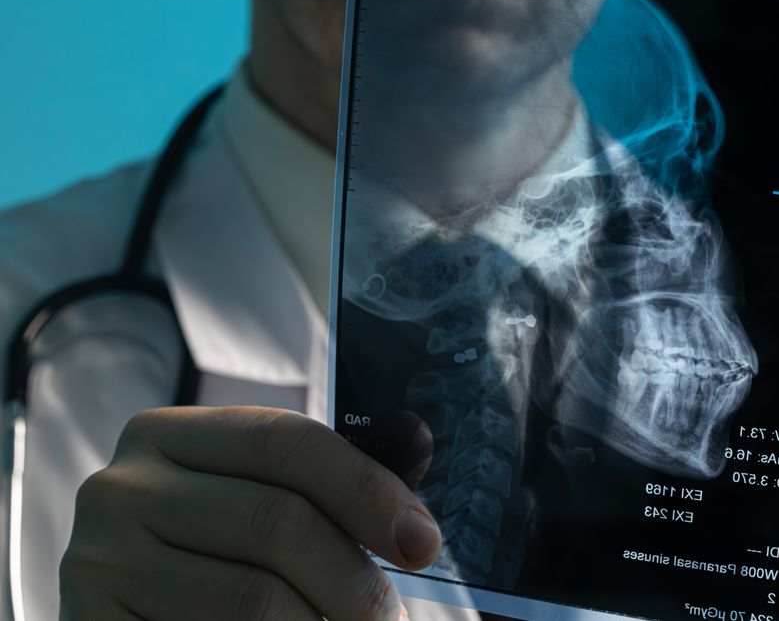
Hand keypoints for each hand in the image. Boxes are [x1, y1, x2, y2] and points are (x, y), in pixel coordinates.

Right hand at [60, 406, 440, 620]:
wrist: (131, 616)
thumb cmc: (212, 553)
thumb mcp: (255, 498)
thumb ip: (326, 483)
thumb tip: (419, 460)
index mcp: (169, 433)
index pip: (286, 442)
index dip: (366, 490)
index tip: (424, 542)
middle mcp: (121, 487)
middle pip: (275, 521)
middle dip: (353, 576)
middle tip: (386, 614)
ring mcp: (97, 561)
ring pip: (253, 598)